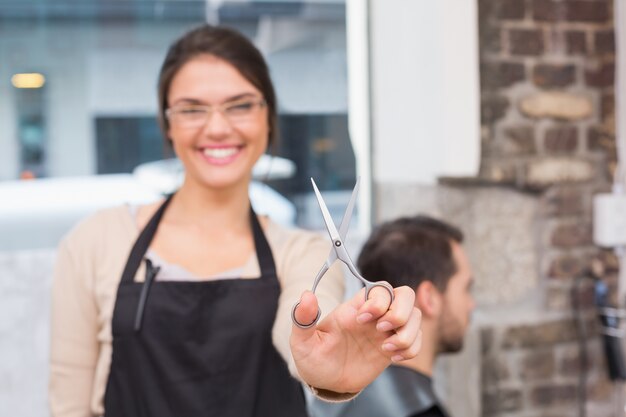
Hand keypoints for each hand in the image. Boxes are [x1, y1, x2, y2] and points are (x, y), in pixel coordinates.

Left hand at [290, 285, 421, 393]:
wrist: (324, 381)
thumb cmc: (313, 356)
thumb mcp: (302, 340)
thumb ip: (304, 318)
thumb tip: (306, 296)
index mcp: (354, 307)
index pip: (379, 288)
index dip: (376, 302)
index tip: (360, 320)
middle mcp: (375, 315)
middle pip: (405, 294)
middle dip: (400, 312)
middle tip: (382, 330)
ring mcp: (386, 331)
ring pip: (415, 316)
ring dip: (407, 334)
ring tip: (387, 349)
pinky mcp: (394, 348)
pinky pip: (417, 340)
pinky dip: (411, 349)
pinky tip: (393, 358)